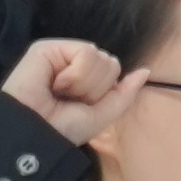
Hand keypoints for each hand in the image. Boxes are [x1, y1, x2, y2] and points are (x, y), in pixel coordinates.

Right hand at [0, 37, 131, 145]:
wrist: (34, 133)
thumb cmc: (62, 129)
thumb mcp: (101, 115)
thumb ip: (124, 93)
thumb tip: (145, 71)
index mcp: (85, 79)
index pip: (113, 72)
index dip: (103, 93)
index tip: (80, 106)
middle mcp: (74, 64)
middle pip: (110, 63)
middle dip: (95, 89)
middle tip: (69, 100)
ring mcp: (61, 53)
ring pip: (101, 58)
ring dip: (84, 84)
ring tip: (60, 93)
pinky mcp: (49, 47)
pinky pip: (86, 52)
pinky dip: (76, 75)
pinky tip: (57, 83)